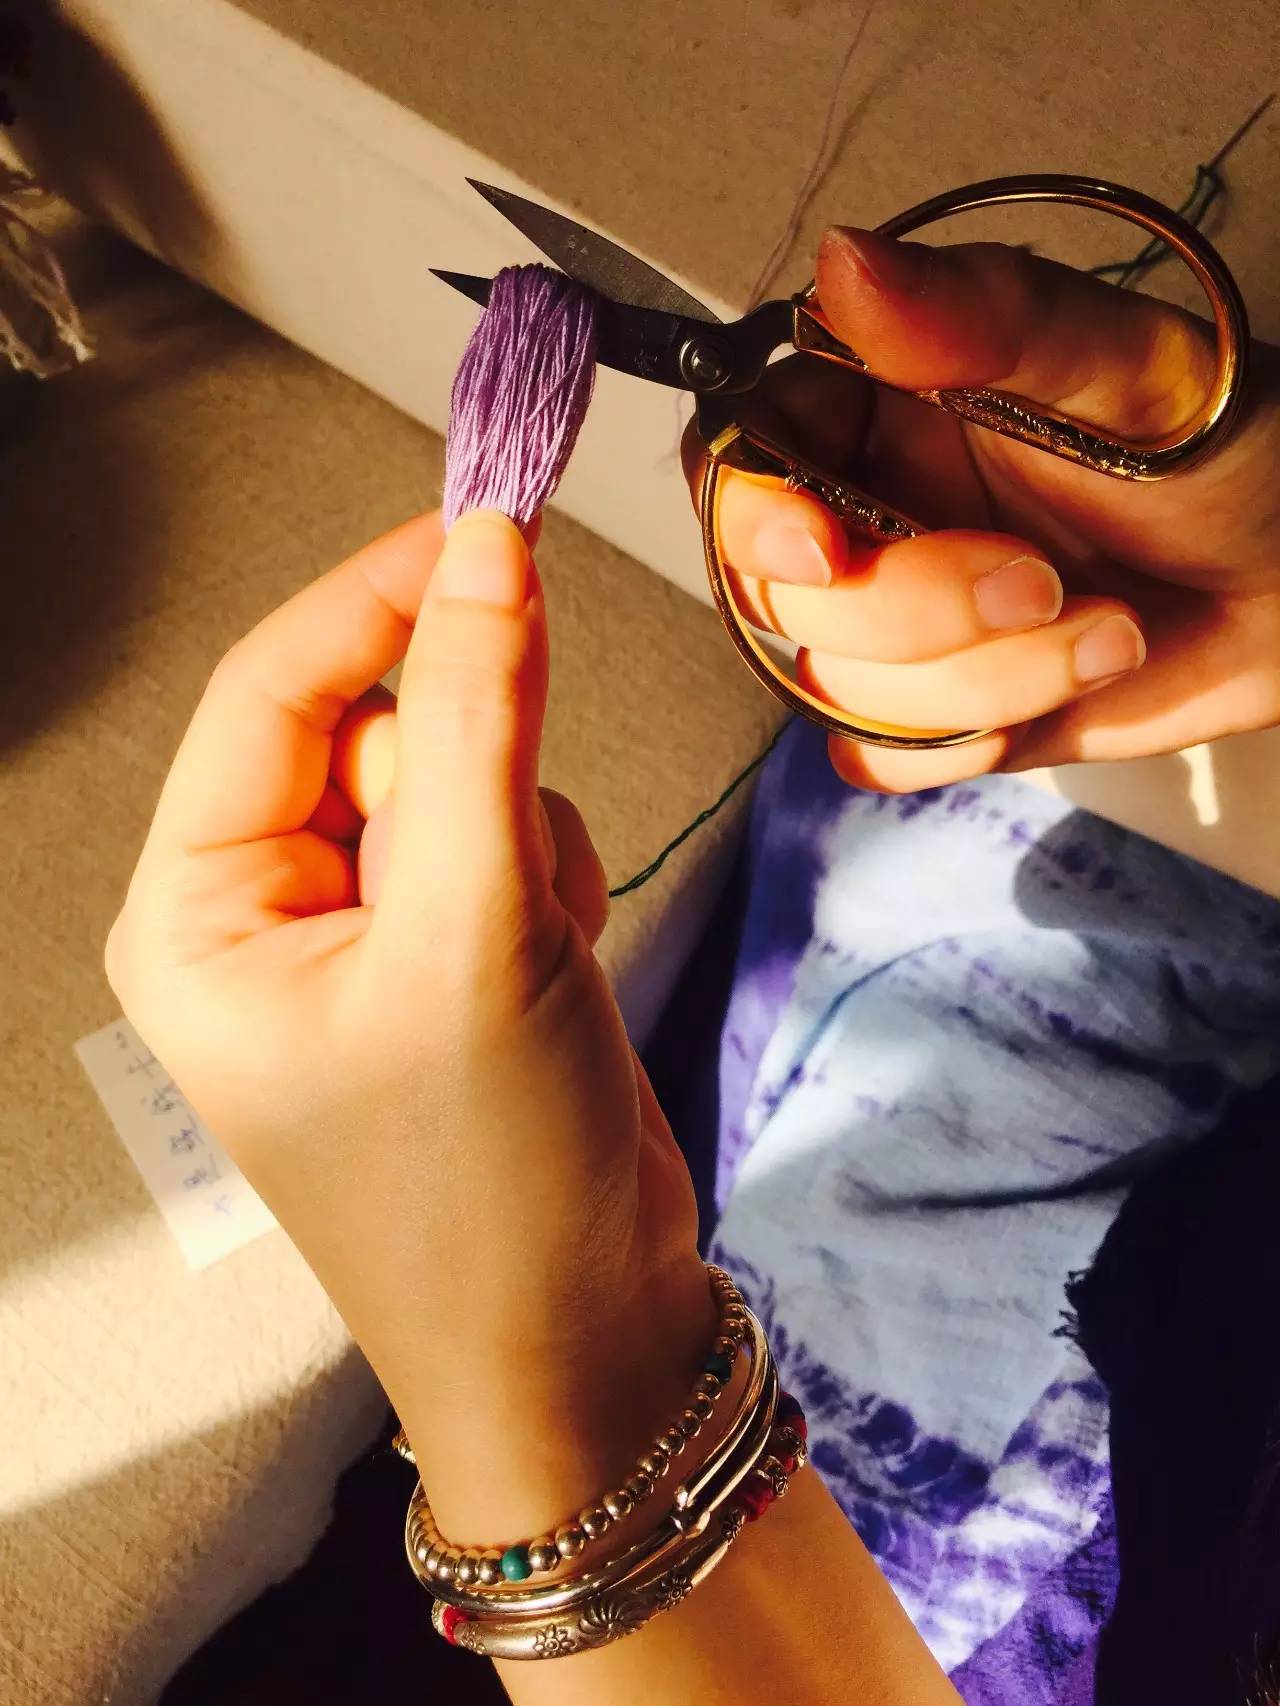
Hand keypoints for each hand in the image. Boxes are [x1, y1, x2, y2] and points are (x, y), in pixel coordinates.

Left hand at [105, 509, 711, 1539]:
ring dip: (523, 838)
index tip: (492, 524)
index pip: (272, 687)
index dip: (378, 598)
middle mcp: (265, 911)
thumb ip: (486, 721)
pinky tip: (556, 975)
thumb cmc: (485, 1181)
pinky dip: (552, 880)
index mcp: (199, 911)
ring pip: (460, 771)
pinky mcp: (449, 951)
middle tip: (513, 876)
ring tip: (535, 958)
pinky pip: (509, 832)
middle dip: (472, 776)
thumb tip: (491, 542)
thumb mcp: (478, 931)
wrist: (584, 1343)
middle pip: (374, 723)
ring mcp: (363, 932)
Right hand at [684, 227, 1279, 790]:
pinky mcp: (935, 708)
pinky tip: (1059, 687)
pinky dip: (965, 739)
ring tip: (1108, 626)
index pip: (734, 456)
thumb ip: (985, 316)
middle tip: (1047, 577)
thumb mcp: (1127, 367)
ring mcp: (896, 621)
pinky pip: (878, 756)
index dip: (749, 511)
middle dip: (916, 609)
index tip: (825, 545)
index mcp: (880, 407)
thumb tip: (843, 262)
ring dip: (986, 677)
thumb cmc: (1236, 452)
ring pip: (835, 684)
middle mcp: (865, 511)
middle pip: (774, 591)